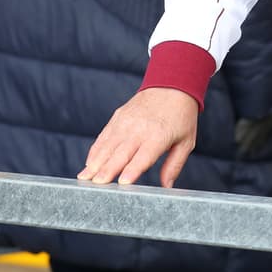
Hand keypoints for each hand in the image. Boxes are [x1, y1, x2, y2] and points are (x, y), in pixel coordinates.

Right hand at [78, 87, 197, 187]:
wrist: (173, 85)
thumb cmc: (182, 117)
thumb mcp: (186, 141)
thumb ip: (174, 164)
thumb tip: (166, 187)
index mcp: (159, 135)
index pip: (144, 156)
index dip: (133, 169)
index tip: (122, 182)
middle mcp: (140, 128)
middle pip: (121, 152)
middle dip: (107, 169)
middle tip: (95, 185)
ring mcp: (127, 121)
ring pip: (108, 145)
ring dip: (95, 162)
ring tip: (84, 178)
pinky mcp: (118, 117)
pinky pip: (104, 136)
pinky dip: (96, 150)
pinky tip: (89, 163)